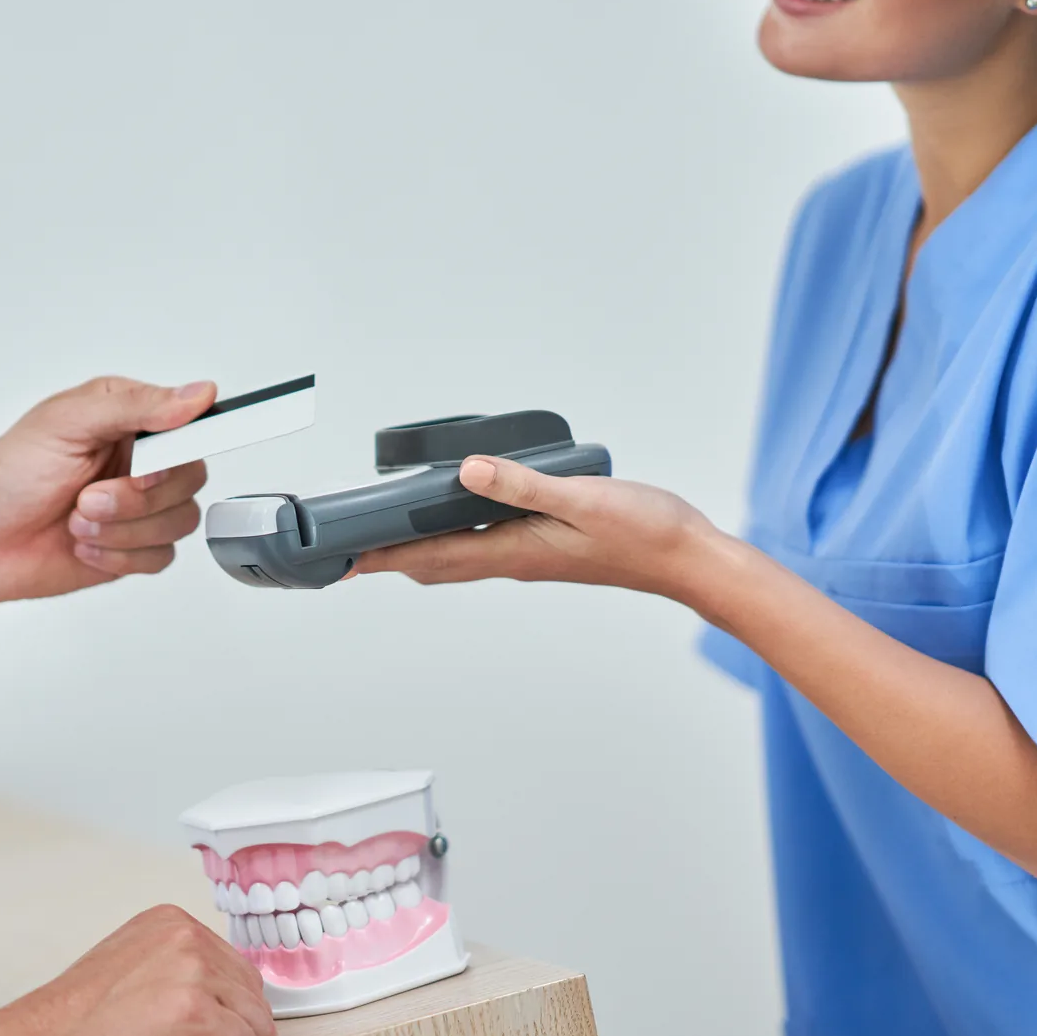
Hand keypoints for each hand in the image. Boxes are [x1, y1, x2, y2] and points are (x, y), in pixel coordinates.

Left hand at [0, 377, 217, 602]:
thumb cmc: (4, 478)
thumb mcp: (64, 424)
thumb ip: (134, 406)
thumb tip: (194, 395)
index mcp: (127, 417)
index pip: (188, 422)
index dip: (182, 447)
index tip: (150, 467)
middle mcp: (138, 459)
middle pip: (189, 477)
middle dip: (137, 497)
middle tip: (89, 497)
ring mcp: (138, 506)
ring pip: (180, 520)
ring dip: (124, 529)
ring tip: (78, 520)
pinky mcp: (135, 547)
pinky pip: (162, 556)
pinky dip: (120, 556)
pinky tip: (84, 544)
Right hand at [0, 905, 276, 1035]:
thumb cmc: (69, 1028)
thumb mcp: (131, 969)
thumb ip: (179, 968)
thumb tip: (227, 996)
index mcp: (171, 922)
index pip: (238, 971)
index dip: (215, 1011)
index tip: (171, 1024)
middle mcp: (186, 937)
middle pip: (253, 998)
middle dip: (223, 1031)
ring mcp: (192, 973)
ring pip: (255, 1028)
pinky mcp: (194, 1015)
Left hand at [352, 454, 721, 599]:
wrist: (690, 559)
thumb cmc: (646, 534)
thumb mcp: (580, 499)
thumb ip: (521, 486)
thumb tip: (467, 472)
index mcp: (515, 552)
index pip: (432, 558)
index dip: (385, 559)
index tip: (346, 560)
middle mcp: (516, 558)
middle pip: (437, 563)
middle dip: (392, 556)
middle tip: (352, 548)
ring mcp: (531, 554)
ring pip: (460, 554)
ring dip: (421, 547)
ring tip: (389, 532)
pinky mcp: (548, 545)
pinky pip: (487, 542)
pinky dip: (458, 534)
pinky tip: (461, 512)